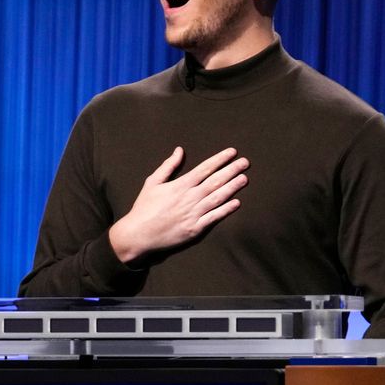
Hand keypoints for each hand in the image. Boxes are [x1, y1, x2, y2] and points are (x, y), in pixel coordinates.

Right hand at [108, 146, 248, 263]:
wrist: (138, 235)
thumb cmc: (144, 208)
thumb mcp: (153, 182)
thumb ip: (168, 166)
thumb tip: (180, 150)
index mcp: (180, 185)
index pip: (205, 168)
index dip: (220, 159)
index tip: (232, 152)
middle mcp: (189, 198)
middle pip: (215, 181)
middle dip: (232, 170)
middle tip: (246, 162)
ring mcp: (193, 214)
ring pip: (217, 198)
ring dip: (233, 187)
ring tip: (245, 178)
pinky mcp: (195, 229)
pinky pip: (214, 218)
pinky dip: (225, 210)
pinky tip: (236, 203)